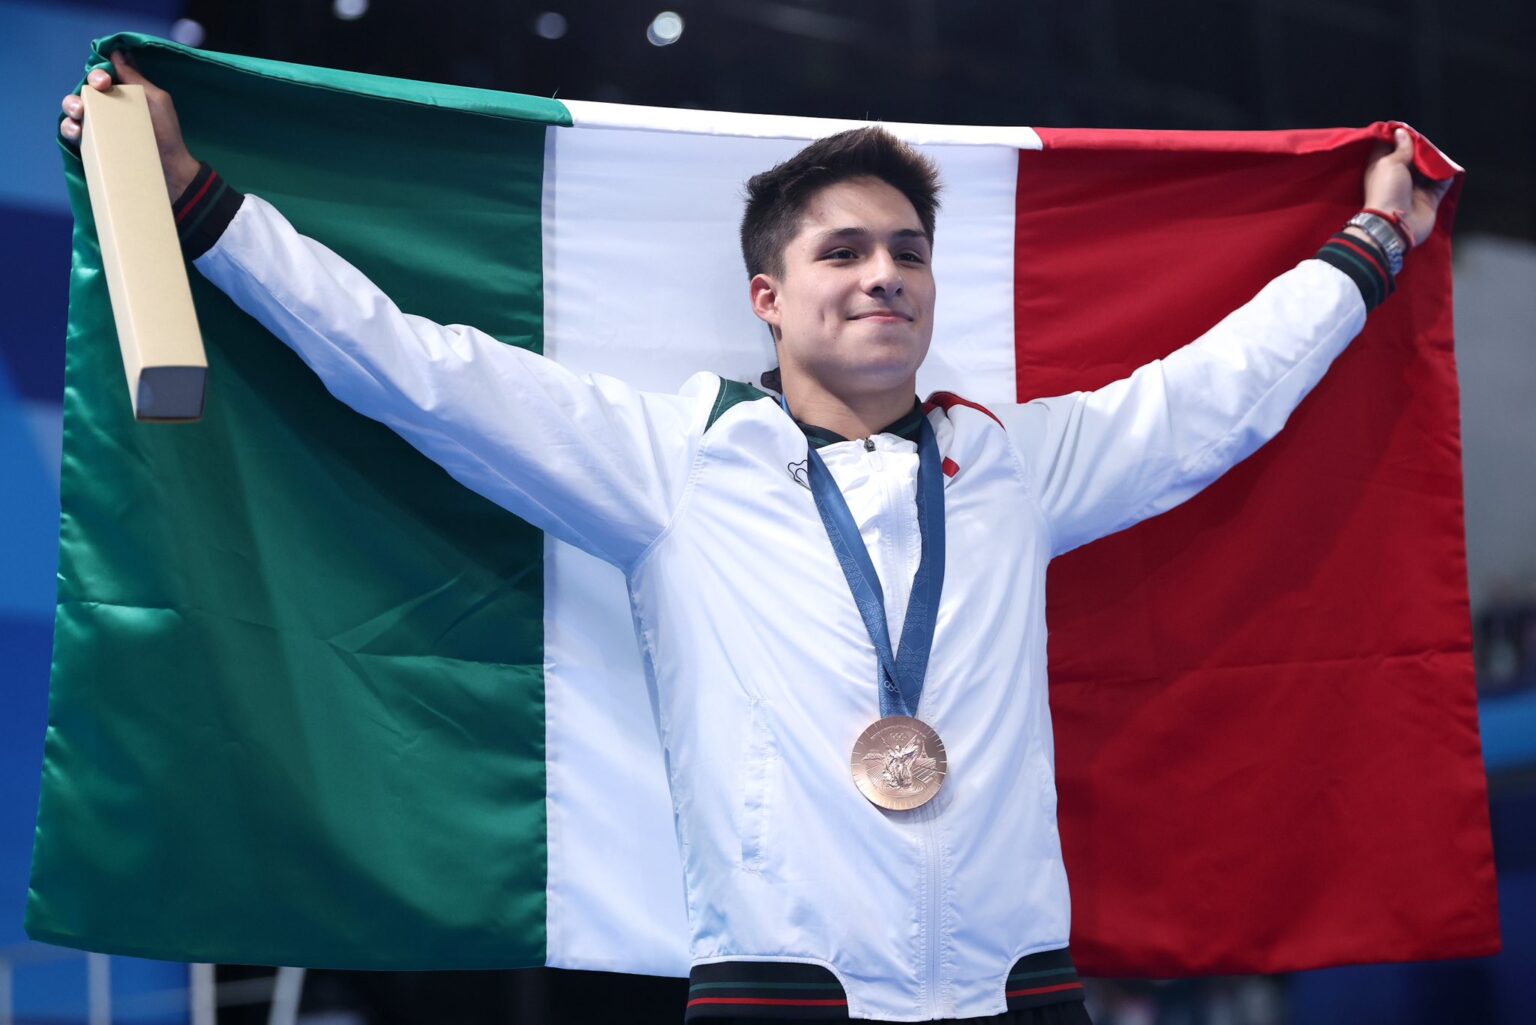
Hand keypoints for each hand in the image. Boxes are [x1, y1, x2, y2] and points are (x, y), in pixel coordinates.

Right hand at [59, 50, 199, 201]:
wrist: (171, 170)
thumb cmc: (167, 134)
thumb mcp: (156, 100)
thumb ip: (136, 78)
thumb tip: (119, 53)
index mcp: (121, 95)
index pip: (100, 78)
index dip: (98, 74)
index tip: (105, 80)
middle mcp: (107, 109)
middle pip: (83, 92)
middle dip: (82, 90)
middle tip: (91, 97)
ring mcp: (99, 127)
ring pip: (72, 110)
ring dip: (70, 106)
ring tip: (79, 112)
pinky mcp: (93, 146)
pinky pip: (72, 134)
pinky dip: (69, 129)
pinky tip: (77, 130)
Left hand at [1360, 127, 1452, 247]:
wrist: (1395, 224)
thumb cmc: (1387, 191)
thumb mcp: (1390, 163)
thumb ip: (1401, 148)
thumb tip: (1401, 132)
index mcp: (1383, 168)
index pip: (1390, 149)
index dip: (1397, 139)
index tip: (1406, 130)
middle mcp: (1398, 177)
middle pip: (1412, 157)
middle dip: (1420, 149)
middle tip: (1426, 143)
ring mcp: (1415, 189)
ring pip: (1428, 168)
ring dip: (1434, 161)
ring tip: (1437, 155)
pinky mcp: (1429, 198)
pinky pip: (1441, 182)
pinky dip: (1446, 174)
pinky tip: (1447, 167)